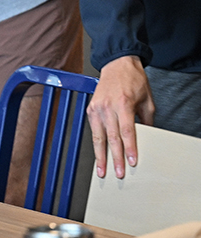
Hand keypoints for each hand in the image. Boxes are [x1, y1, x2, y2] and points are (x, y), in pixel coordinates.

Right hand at [88, 55, 154, 178]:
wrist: (117, 64)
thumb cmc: (133, 80)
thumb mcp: (147, 100)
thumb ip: (146, 120)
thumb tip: (145, 137)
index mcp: (123, 104)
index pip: (127, 132)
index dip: (129, 148)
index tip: (131, 161)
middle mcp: (107, 106)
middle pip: (111, 137)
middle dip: (115, 158)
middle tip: (118, 173)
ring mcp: (96, 108)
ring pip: (98, 137)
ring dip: (101, 155)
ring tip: (102, 170)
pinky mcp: (90, 109)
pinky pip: (93, 130)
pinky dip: (96, 143)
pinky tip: (98, 154)